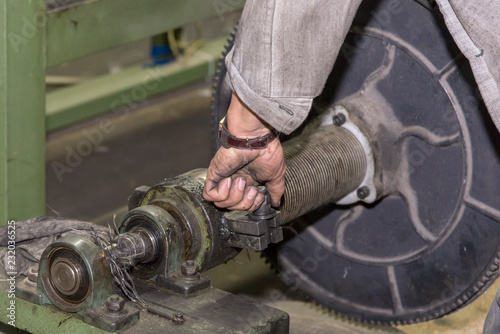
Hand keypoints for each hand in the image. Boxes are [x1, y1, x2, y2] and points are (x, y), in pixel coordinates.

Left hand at [203, 94, 285, 210]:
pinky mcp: (214, 174)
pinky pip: (209, 195)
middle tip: (251, 189)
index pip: (245, 205)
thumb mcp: (276, 175)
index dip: (252, 206)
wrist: (256, 139)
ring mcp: (223, 178)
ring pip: (221, 204)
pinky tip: (229, 180)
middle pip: (233, 207)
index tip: (260, 196)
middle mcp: (235, 181)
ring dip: (234, 197)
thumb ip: (276, 190)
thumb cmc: (266, 152)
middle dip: (245, 204)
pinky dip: (221, 193)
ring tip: (241, 181)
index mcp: (248, 181)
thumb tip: (276, 203)